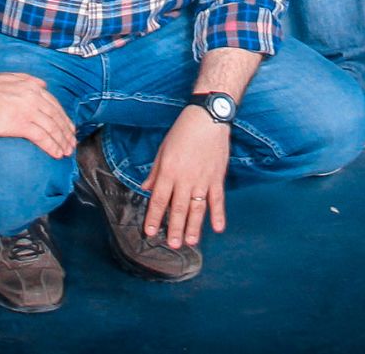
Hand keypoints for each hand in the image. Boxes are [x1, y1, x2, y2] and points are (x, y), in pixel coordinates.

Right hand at [0, 72, 76, 159]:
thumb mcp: (10, 77)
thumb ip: (28, 80)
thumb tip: (43, 85)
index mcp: (33, 87)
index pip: (55, 105)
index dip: (64, 119)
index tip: (69, 129)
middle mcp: (35, 98)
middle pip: (57, 117)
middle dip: (67, 132)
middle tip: (72, 144)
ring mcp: (29, 111)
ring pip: (52, 128)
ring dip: (62, 141)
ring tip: (66, 151)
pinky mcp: (21, 124)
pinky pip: (42, 137)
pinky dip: (52, 146)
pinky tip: (56, 153)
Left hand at [142, 108, 230, 248]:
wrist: (207, 118)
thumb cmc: (183, 131)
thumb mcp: (163, 149)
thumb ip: (155, 172)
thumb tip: (146, 189)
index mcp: (169, 171)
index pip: (158, 200)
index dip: (153, 217)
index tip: (150, 232)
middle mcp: (185, 178)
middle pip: (178, 208)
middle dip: (174, 228)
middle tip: (172, 245)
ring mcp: (202, 179)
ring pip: (197, 208)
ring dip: (193, 227)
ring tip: (190, 242)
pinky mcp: (217, 177)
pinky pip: (217, 199)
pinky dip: (218, 214)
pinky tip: (217, 227)